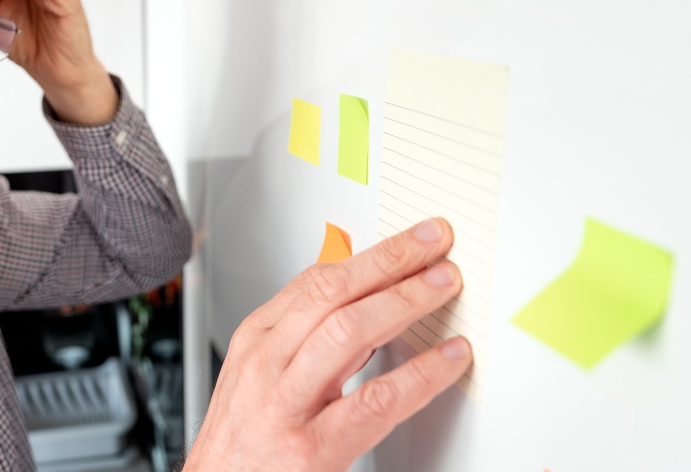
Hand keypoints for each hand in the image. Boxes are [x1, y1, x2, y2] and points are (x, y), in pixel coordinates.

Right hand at [184, 218, 471, 470]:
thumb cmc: (243, 443)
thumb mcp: (261, 376)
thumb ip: (306, 338)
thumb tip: (364, 299)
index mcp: (256, 340)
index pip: (315, 279)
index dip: (372, 254)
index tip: (411, 241)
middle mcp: (265, 364)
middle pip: (332, 293)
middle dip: (390, 262)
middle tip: (435, 247)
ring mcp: (285, 405)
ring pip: (349, 332)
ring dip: (405, 302)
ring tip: (443, 288)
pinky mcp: (310, 449)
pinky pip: (375, 401)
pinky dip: (420, 375)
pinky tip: (447, 360)